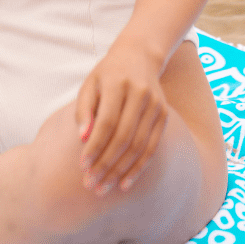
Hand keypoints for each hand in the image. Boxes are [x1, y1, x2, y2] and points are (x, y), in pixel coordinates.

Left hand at [75, 42, 168, 194]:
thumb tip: (83, 140)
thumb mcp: (90, 84)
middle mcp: (140, 94)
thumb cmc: (107, 74)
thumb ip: (84, 110)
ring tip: (103, 188)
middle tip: (90, 185)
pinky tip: (124, 183)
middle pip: (124, 137)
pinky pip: (152, 147)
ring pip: (139, 146)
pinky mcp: (163, 115)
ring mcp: (155, 105)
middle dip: (106, 164)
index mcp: (118, 84)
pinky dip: (138, 168)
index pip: (107, 122)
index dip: (95, 146)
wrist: (140, 55)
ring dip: (120, 171)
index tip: (81, 167)